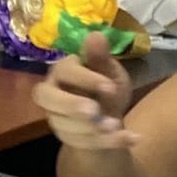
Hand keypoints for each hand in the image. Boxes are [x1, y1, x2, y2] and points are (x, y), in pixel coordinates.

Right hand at [36, 31, 139, 151]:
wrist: (109, 119)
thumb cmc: (106, 88)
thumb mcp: (109, 72)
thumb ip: (100, 57)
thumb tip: (95, 34)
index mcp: (62, 70)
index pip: (64, 72)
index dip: (84, 79)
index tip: (109, 86)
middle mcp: (51, 92)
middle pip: (45, 97)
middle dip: (70, 105)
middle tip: (94, 112)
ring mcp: (55, 117)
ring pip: (64, 124)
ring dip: (91, 128)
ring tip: (116, 126)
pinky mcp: (65, 138)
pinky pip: (82, 143)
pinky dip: (108, 142)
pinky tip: (130, 138)